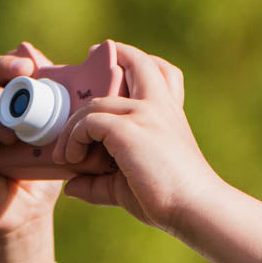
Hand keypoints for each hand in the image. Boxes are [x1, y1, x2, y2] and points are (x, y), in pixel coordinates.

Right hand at [0, 46, 63, 262]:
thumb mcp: (54, 135)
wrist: (25, 214)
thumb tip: (78, 77)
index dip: (11, 61)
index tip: (33, 64)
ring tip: (14, 103)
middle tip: (24, 71)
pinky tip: (8, 133)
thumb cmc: (41, 172)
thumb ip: (59, 108)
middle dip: (0, 68)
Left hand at [59, 43, 261, 262]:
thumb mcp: (130, 184)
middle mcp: (160, 106)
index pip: (160, 72)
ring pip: (96, 101)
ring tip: (66, 153)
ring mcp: (145, 114)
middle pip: (139, 62)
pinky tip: (71, 159)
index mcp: (170, 114)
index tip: (114, 62)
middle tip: (90, 58)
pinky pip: (89, 122)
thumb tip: (70, 186)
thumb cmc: (169, 199)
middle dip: (115, 53)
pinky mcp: (129, 130)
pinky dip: (74, 138)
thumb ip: (99, 182)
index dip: (137, 60)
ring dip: (73, 125)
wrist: (196, 209)